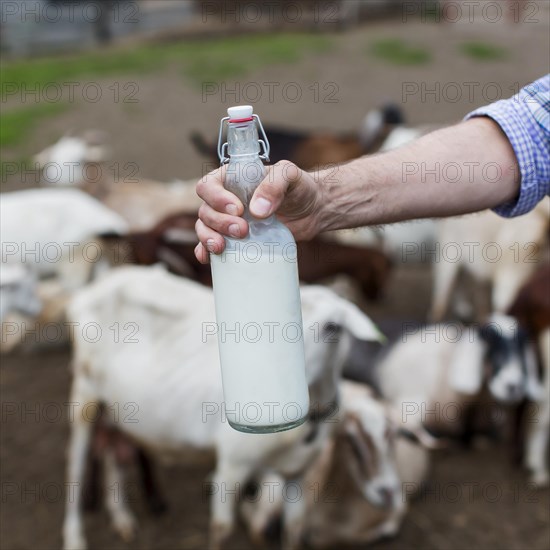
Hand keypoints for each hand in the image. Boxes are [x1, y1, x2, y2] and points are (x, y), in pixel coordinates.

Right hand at [194, 160, 324, 262]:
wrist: (312, 210)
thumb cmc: (299, 187)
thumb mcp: (290, 175)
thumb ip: (274, 185)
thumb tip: (256, 211)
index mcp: (232, 179)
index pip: (208, 186)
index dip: (216, 198)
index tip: (238, 210)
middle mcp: (225, 199)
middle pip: (206, 211)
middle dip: (219, 223)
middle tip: (243, 230)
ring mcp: (228, 220)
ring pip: (205, 228)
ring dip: (208, 238)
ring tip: (222, 247)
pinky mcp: (235, 239)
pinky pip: (212, 245)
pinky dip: (206, 252)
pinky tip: (208, 258)